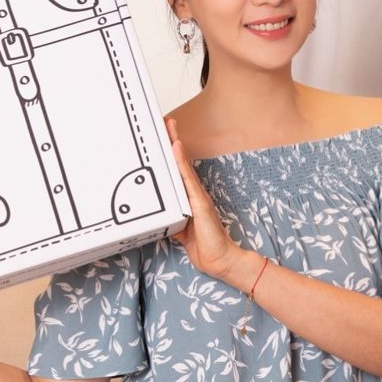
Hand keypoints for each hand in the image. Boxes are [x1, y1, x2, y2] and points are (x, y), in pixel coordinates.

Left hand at [167, 118, 256, 287]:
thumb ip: (173, 220)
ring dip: (175, 145)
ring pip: (183, 165)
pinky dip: (180, 162)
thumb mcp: (181, 231)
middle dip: (172, 141)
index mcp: (189, 199)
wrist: (220, 260)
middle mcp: (194, 193)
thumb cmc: (205, 247)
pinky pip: (187, 178)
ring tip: (168, 127)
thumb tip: (162, 218)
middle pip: (181, 162)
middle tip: (164, 122)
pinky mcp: (199, 202)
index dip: (171, 154)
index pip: (178, 171)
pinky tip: (174, 148)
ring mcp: (197, 195)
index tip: (163, 137)